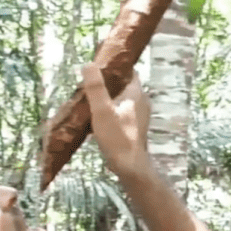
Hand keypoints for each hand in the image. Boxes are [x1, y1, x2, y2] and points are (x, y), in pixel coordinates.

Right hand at [82, 64, 151, 179]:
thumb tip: (88, 64)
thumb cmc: (117, 137)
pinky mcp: (136, 127)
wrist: (130, 166)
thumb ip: (95, 87)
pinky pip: (122, 112)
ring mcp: (140, 115)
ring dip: (109, 99)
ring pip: (123, 100)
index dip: (115, 66)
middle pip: (124, 85)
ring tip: (92, 101)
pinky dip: (112, 111)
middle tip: (90, 84)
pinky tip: (99, 119)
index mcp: (136, 93)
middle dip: (109, 83)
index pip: (128, 70)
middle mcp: (142, 101)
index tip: (99, 66)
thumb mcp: (102, 110)